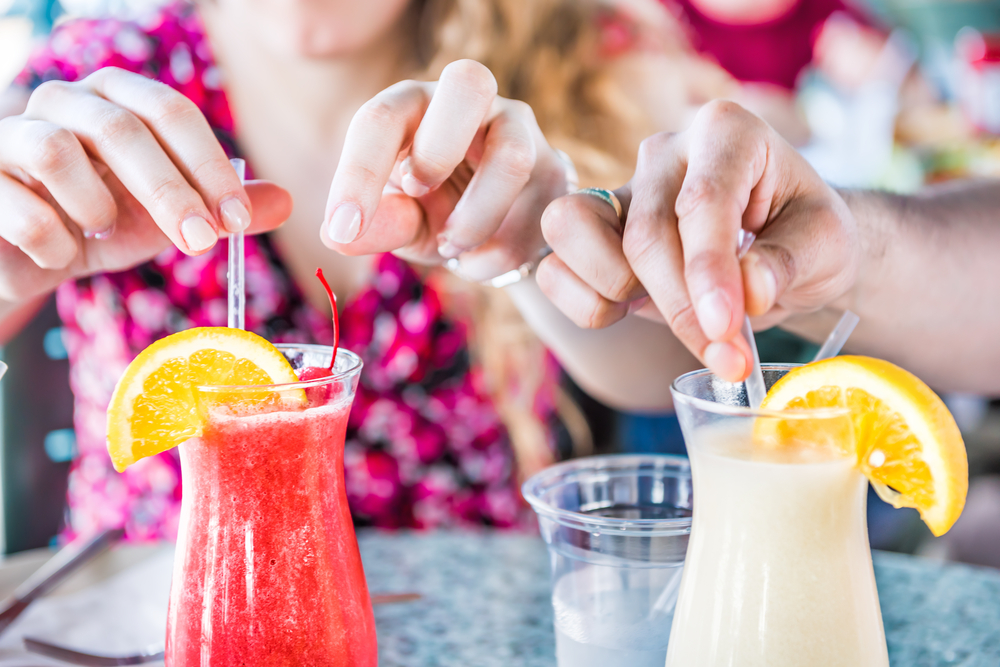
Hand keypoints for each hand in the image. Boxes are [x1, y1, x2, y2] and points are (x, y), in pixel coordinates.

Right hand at [0, 67, 290, 302]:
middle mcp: (62, 104)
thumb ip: (220, 210)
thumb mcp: (167, 221)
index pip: (170, 110)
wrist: (26, 258)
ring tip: (101, 233)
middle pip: (122, 127)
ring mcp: (11, 136)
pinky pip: (20, 204)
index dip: (208, 164)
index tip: (236, 219)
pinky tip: (60, 254)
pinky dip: (52, 240)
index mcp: (115, 102)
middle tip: (202, 242)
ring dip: (95, 207)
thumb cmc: (100, 228)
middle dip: (171, 191)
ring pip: (57, 151)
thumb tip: (286, 202)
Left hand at [322, 60, 570, 280]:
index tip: (343, 227)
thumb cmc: (434, 209)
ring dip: (476, 215)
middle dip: (439, 146)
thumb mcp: (401, 221)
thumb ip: (376, 225)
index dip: (359, 172)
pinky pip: (535, 210)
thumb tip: (335, 235)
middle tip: (417, 193)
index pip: (383, 118)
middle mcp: (470, 104)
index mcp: (415, 107)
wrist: (496, 230)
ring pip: (512, 154)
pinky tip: (478, 261)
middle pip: (468, 82)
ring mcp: (518, 131)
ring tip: (452, 248)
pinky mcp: (553, 170)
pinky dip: (498, 252)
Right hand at [537, 101, 858, 380]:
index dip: (709, 272)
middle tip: (730, 362)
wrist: (785, 248)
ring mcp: (621, 191)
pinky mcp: (595, 234)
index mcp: (725, 132)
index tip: (727, 330)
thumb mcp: (828, 245)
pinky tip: (633, 315)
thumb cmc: (806, 235)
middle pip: (643, 236)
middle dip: (681, 309)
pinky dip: (585, 303)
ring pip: (573, 232)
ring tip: (679, 321)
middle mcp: (664, 154)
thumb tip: (749, 289)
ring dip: (615, 293)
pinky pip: (556, 267)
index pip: (701, 201)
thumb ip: (790, 261)